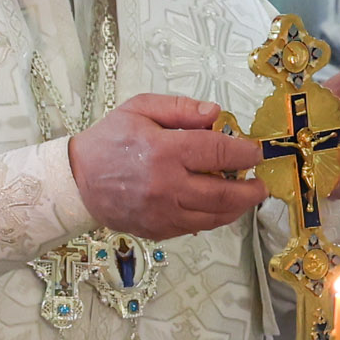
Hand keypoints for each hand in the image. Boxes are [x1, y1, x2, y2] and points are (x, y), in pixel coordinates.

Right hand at [70, 95, 266, 240]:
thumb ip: (181, 108)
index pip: (218, 152)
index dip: (244, 153)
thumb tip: (216, 113)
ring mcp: (163, 213)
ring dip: (237, 208)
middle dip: (250, 190)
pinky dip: (214, 218)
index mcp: (164, 151)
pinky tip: (219, 207)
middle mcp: (167, 186)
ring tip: (247, 198)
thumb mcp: (140, 109)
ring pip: (214, 216)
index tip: (255, 152)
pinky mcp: (158, 230)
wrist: (77, 181)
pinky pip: (196, 227)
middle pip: (224, 193)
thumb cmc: (110, 140)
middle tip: (261, 184)